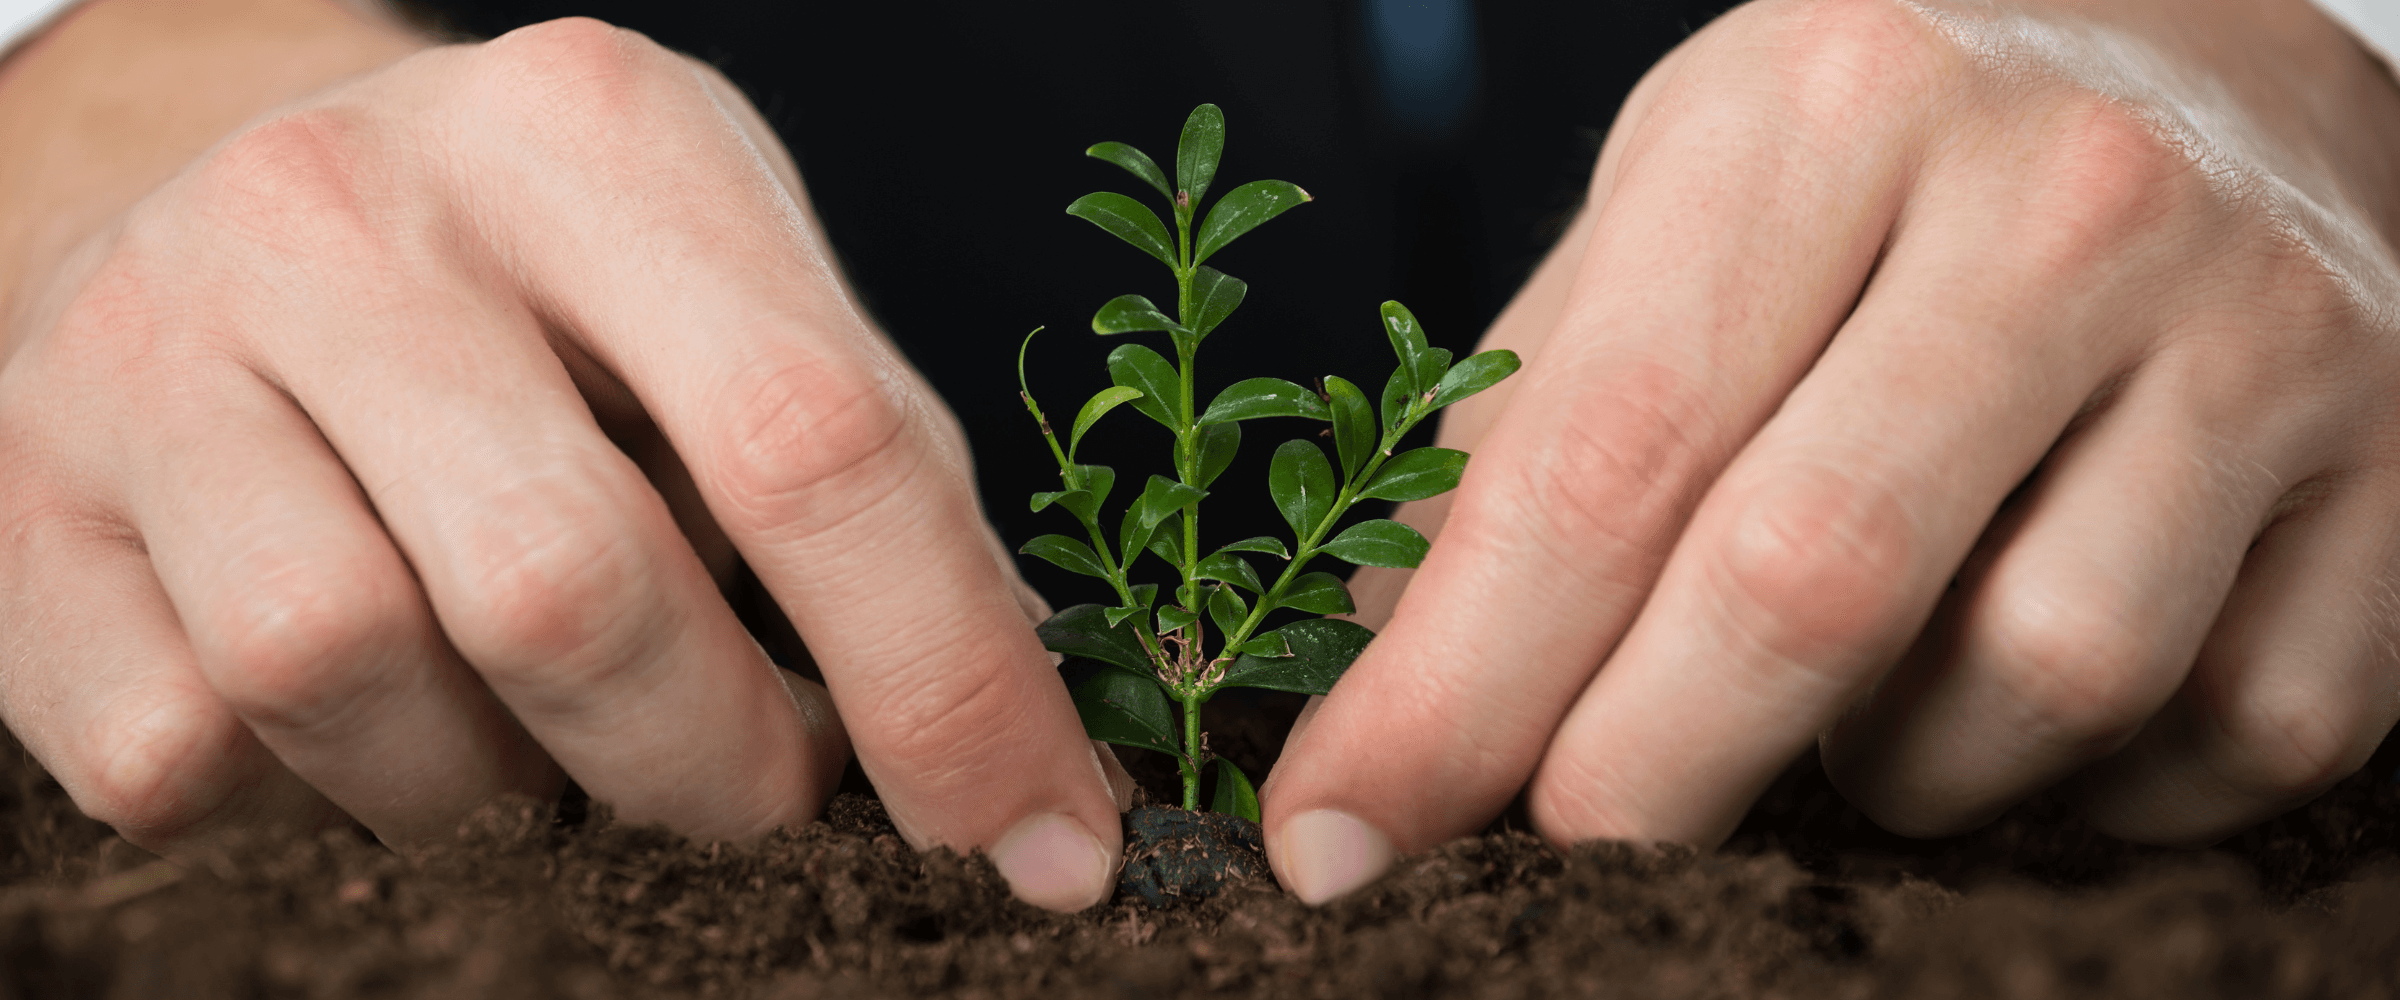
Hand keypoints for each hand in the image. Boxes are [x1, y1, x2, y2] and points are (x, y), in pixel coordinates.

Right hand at [0, 0, 1124, 910]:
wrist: (204, 181)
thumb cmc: (535, 274)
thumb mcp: (727, 286)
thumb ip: (870, 475)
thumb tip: (1018, 750)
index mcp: (597, 136)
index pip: (817, 442)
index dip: (949, 682)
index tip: (1042, 845)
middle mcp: (353, 211)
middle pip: (570, 593)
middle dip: (715, 765)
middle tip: (758, 778)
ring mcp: (151, 346)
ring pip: (349, 683)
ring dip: (498, 785)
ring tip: (540, 727)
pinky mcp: (20, 497)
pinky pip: (181, 755)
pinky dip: (310, 792)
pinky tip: (366, 709)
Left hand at [1263, 0, 2399, 901]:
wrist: (2234, 49)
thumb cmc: (1900, 143)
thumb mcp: (1688, 199)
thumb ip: (1539, 423)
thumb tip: (1388, 679)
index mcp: (1825, 112)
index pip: (1603, 455)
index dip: (1452, 690)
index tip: (1333, 838)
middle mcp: (2061, 201)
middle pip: (1807, 585)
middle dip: (1637, 783)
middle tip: (1551, 867)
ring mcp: (2265, 330)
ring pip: (2036, 685)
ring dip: (1897, 766)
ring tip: (1855, 692)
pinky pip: (2230, 731)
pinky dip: (2100, 779)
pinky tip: (2028, 682)